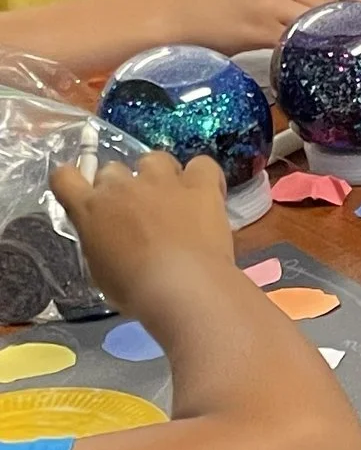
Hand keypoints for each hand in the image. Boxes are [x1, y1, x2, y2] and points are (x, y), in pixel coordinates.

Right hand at [51, 147, 250, 326]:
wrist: (182, 288)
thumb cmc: (134, 290)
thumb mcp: (100, 270)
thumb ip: (99, 242)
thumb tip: (108, 238)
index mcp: (91, 209)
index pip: (65, 177)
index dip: (74, 182)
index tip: (87, 194)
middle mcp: (123, 186)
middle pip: (114, 170)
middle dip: (122, 188)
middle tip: (137, 214)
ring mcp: (163, 182)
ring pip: (155, 159)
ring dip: (159, 175)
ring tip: (172, 200)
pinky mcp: (200, 186)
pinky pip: (201, 165)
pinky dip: (202, 176)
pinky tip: (205, 194)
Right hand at [163, 0, 360, 53]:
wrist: (165, 14)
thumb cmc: (204, 1)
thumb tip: (329, 3)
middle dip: (349, 17)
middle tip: (359, 39)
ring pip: (320, 13)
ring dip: (331, 34)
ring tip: (336, 50)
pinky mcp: (258, 22)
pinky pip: (298, 37)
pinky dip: (310, 49)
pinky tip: (313, 59)